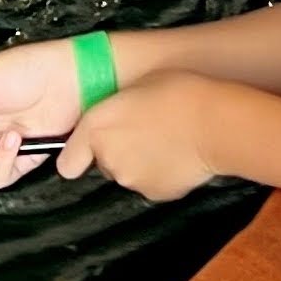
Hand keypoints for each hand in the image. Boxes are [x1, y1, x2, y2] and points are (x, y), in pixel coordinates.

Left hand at [55, 74, 219, 202]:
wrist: (214, 122)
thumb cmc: (179, 94)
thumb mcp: (135, 88)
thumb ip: (114, 111)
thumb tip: (115, 118)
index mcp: (96, 127)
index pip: (67, 162)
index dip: (78, 157)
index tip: (85, 152)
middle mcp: (108, 157)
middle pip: (104, 164)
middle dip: (119, 152)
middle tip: (144, 133)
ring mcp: (131, 179)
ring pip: (129, 174)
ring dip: (140, 163)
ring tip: (166, 142)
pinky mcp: (156, 193)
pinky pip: (152, 184)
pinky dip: (162, 175)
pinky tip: (178, 156)